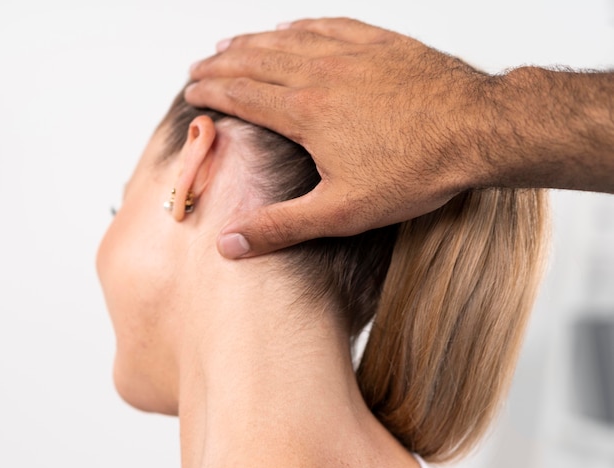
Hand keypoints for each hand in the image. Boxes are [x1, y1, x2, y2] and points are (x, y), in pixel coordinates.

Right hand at [187, 17, 493, 258]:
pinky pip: (329, 25)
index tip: (193, 91)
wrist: (475, 130)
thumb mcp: (341, 212)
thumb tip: (230, 242)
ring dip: (254, 41)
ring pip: (288, 39)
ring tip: (232, 43)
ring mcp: (352, 53)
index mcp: (306, 112)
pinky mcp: (381, 44)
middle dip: (222, 63)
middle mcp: (321, 73)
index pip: (243, 95)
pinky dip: (301, 25)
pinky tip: (293, 26)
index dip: (213, 92)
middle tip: (201, 65)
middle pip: (256, 61)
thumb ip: (282, 226)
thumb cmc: (413, 170)